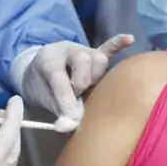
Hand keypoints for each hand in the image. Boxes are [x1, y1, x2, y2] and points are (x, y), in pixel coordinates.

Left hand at [17, 35, 134, 130]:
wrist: (37, 69)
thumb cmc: (41, 86)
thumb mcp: (41, 98)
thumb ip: (58, 110)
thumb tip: (71, 126)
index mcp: (48, 60)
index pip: (60, 78)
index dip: (66, 100)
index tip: (72, 120)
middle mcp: (67, 50)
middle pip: (83, 60)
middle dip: (81, 82)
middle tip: (77, 95)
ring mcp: (83, 50)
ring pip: (98, 58)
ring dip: (96, 75)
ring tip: (89, 87)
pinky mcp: (95, 53)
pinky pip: (108, 47)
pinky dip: (117, 44)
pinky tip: (129, 39)